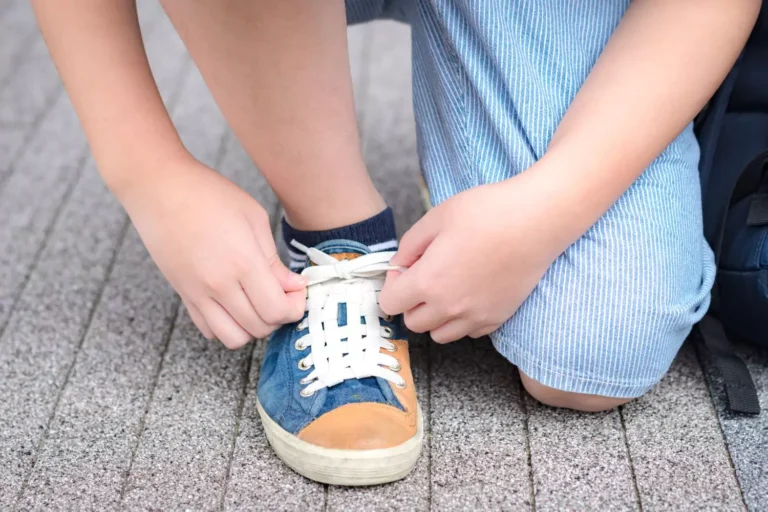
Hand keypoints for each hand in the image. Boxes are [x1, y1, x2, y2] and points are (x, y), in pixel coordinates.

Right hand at [122, 156, 305, 348]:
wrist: (159, 189)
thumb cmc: (208, 194)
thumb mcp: (253, 218)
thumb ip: (273, 259)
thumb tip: (293, 286)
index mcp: (243, 262)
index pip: (277, 309)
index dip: (295, 306)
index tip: (297, 289)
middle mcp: (220, 285)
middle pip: (260, 327)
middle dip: (279, 316)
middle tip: (282, 294)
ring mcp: (198, 293)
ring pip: (234, 338)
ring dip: (253, 327)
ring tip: (258, 304)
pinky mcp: (183, 295)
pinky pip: (209, 329)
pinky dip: (227, 326)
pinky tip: (234, 304)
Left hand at [379, 174, 565, 342]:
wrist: (535, 220)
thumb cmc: (486, 212)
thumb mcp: (436, 217)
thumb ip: (409, 245)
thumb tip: (400, 265)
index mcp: (429, 281)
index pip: (389, 304)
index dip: (392, 285)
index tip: (405, 269)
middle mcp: (450, 307)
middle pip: (413, 323)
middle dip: (412, 302)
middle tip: (426, 276)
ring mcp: (476, 316)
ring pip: (440, 334)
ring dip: (436, 316)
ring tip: (448, 289)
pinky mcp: (498, 317)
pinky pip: (469, 332)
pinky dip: (463, 319)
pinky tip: (471, 293)